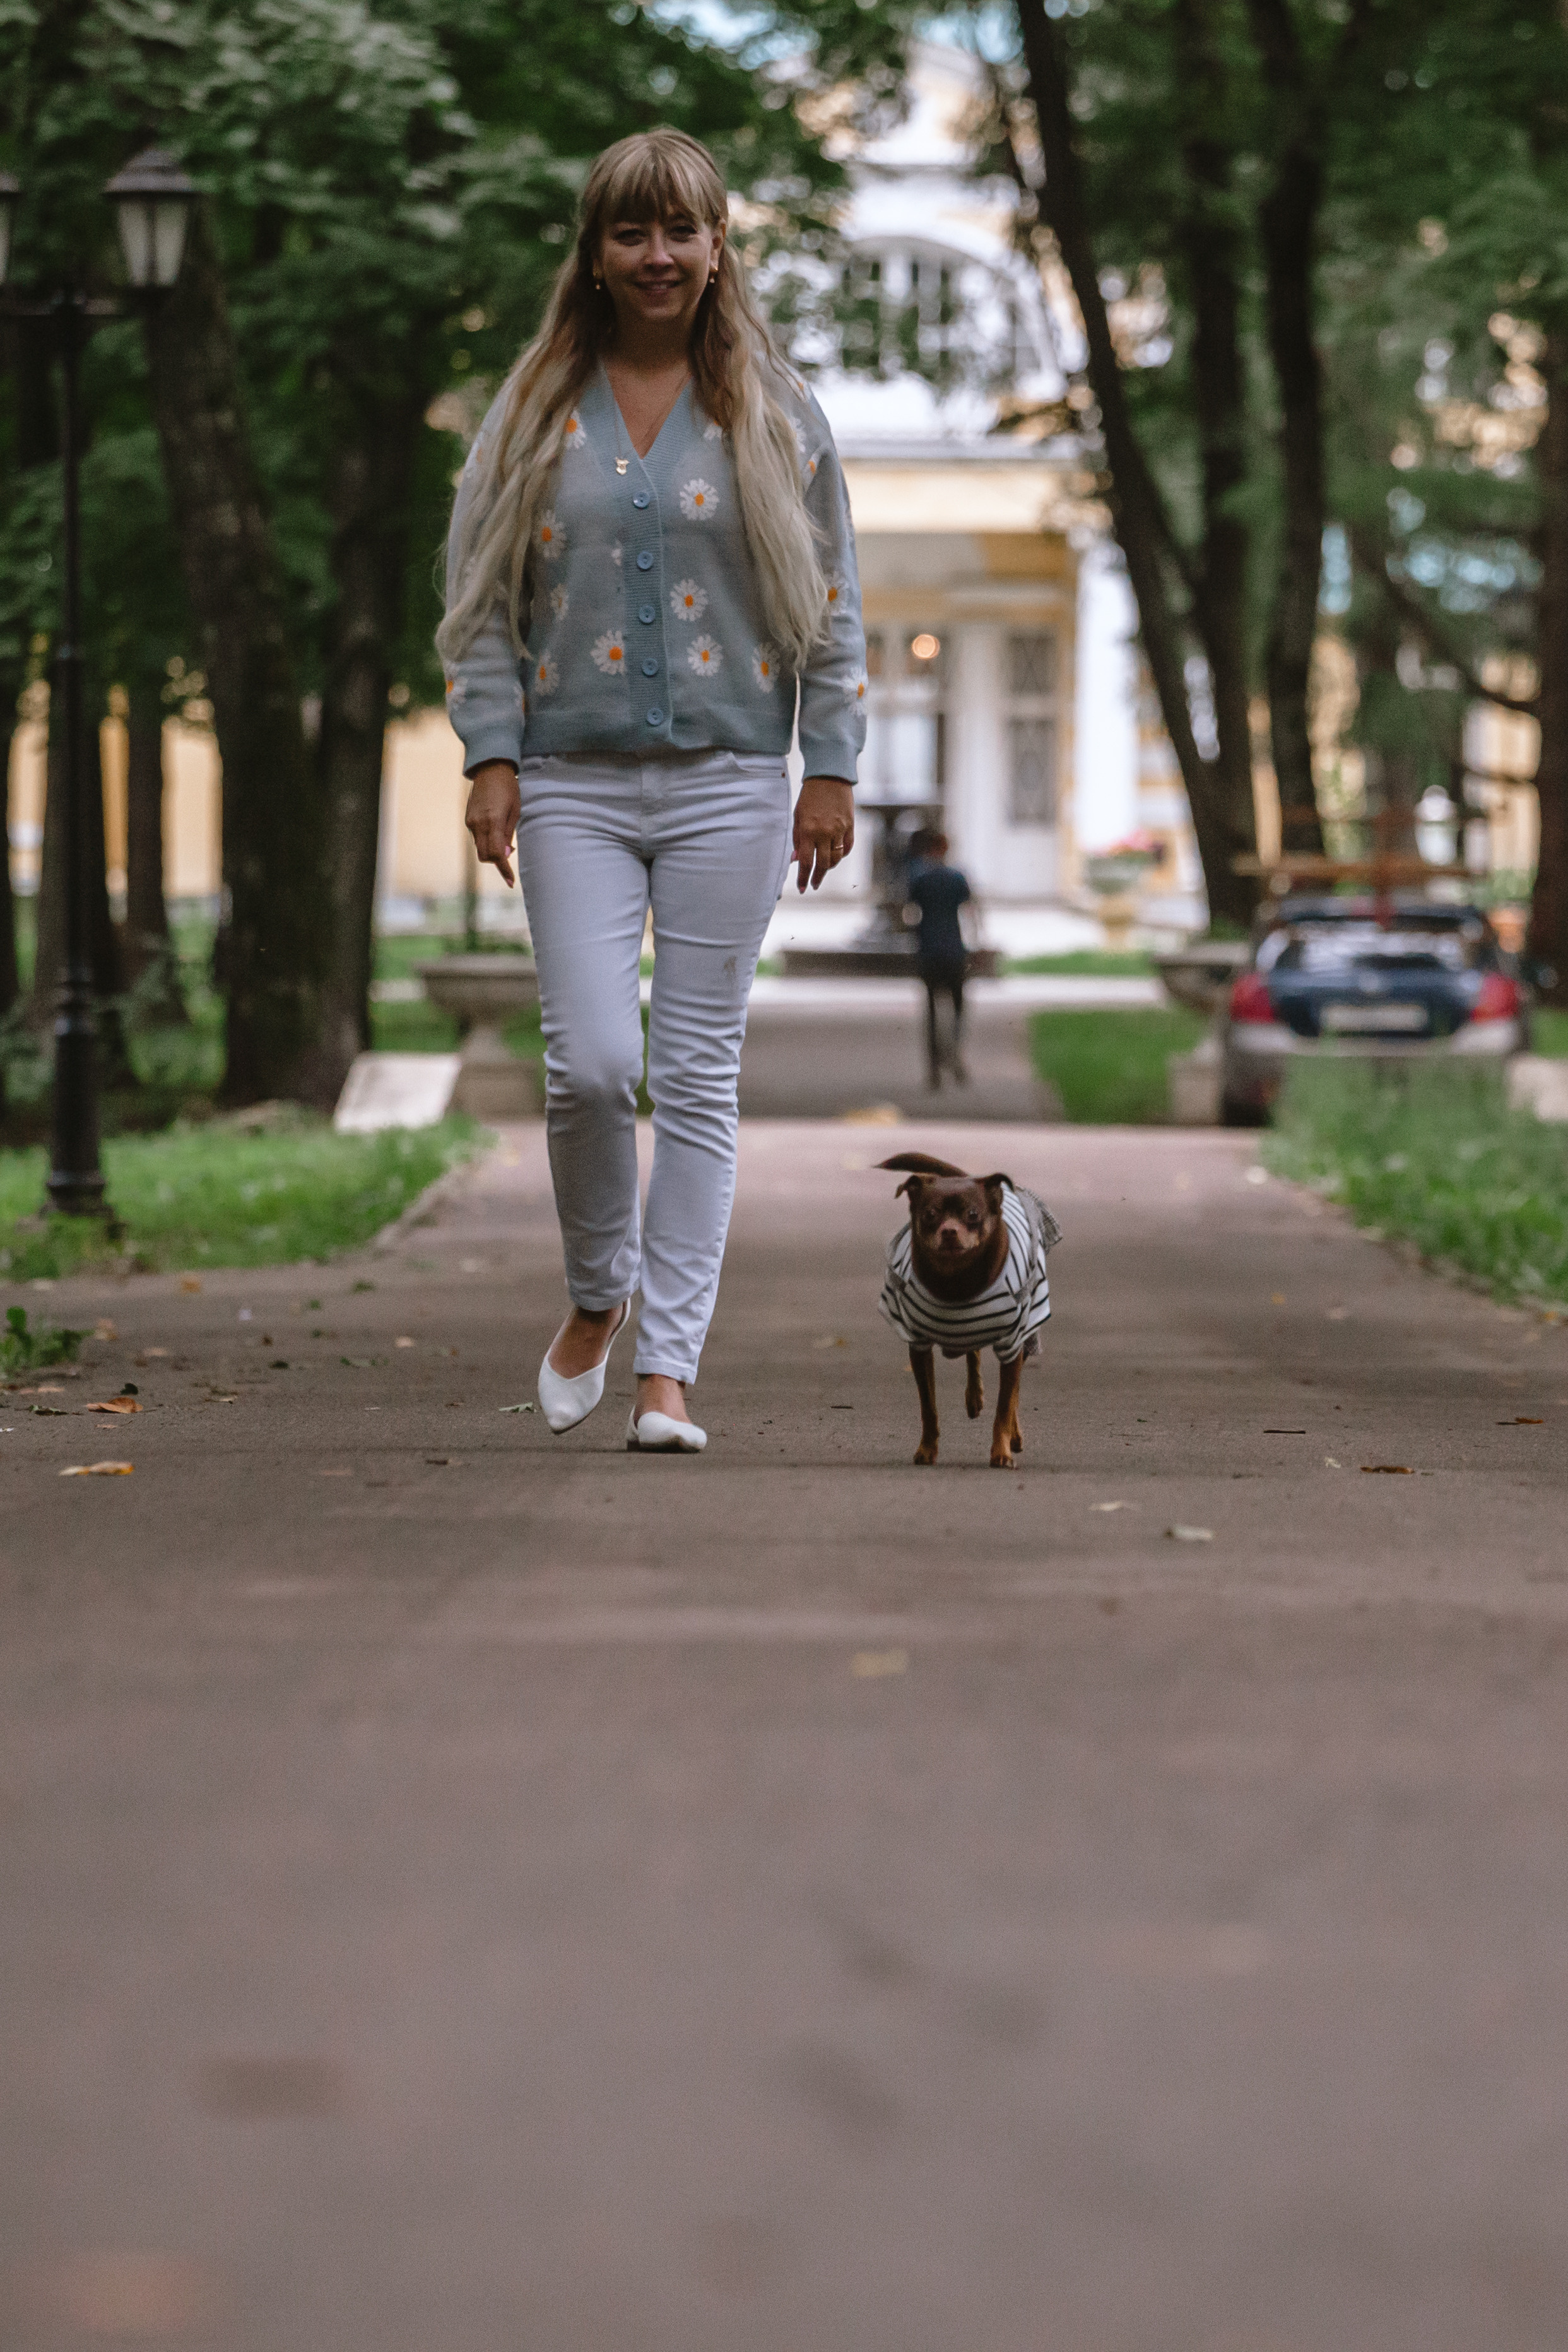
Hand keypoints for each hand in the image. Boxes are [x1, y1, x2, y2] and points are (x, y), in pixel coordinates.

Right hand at [465, 761, 520, 887]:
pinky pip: (476, 837)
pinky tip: (494, 829)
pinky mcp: (467, 819)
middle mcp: (478, 824)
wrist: (490, 770)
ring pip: (480, 848)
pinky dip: (486, 840)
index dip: (504, 870)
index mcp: (493, 822)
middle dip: (497, 860)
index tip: (511, 882)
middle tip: (510, 852)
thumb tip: (505, 855)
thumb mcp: (515, 811)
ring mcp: (470, 822)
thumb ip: (508, 835)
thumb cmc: (508, 789)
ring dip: (491, 850)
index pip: (497, 854)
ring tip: (504, 839)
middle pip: (485, 856)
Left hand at [792, 775, 854, 893]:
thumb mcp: (798, 816)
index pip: (806, 862)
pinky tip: (835, 857)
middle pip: (823, 864)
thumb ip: (797, 839)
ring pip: (836, 858)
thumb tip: (796, 859)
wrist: (829, 776)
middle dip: (817, 877)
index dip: (803, 878)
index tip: (802, 888)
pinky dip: (841, 855)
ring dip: (829, 867)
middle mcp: (825, 833)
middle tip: (813, 884)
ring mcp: (839, 830)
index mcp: (808, 831)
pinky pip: (847, 847)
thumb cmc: (809, 796)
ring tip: (823, 869)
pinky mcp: (850, 826)